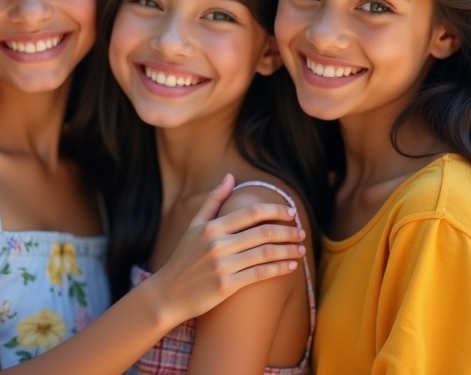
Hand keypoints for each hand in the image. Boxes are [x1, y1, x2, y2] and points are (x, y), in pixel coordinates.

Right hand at [148, 174, 305, 322]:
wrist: (170, 293)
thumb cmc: (184, 257)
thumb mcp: (194, 226)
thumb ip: (213, 201)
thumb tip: (230, 177)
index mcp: (211, 227)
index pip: (251, 213)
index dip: (275, 210)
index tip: (291, 212)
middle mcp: (217, 244)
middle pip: (263, 232)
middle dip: (288, 231)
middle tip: (301, 232)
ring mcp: (222, 266)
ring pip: (265, 253)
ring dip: (288, 250)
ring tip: (301, 249)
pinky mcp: (226, 286)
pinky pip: (260, 274)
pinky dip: (279, 268)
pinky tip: (291, 266)